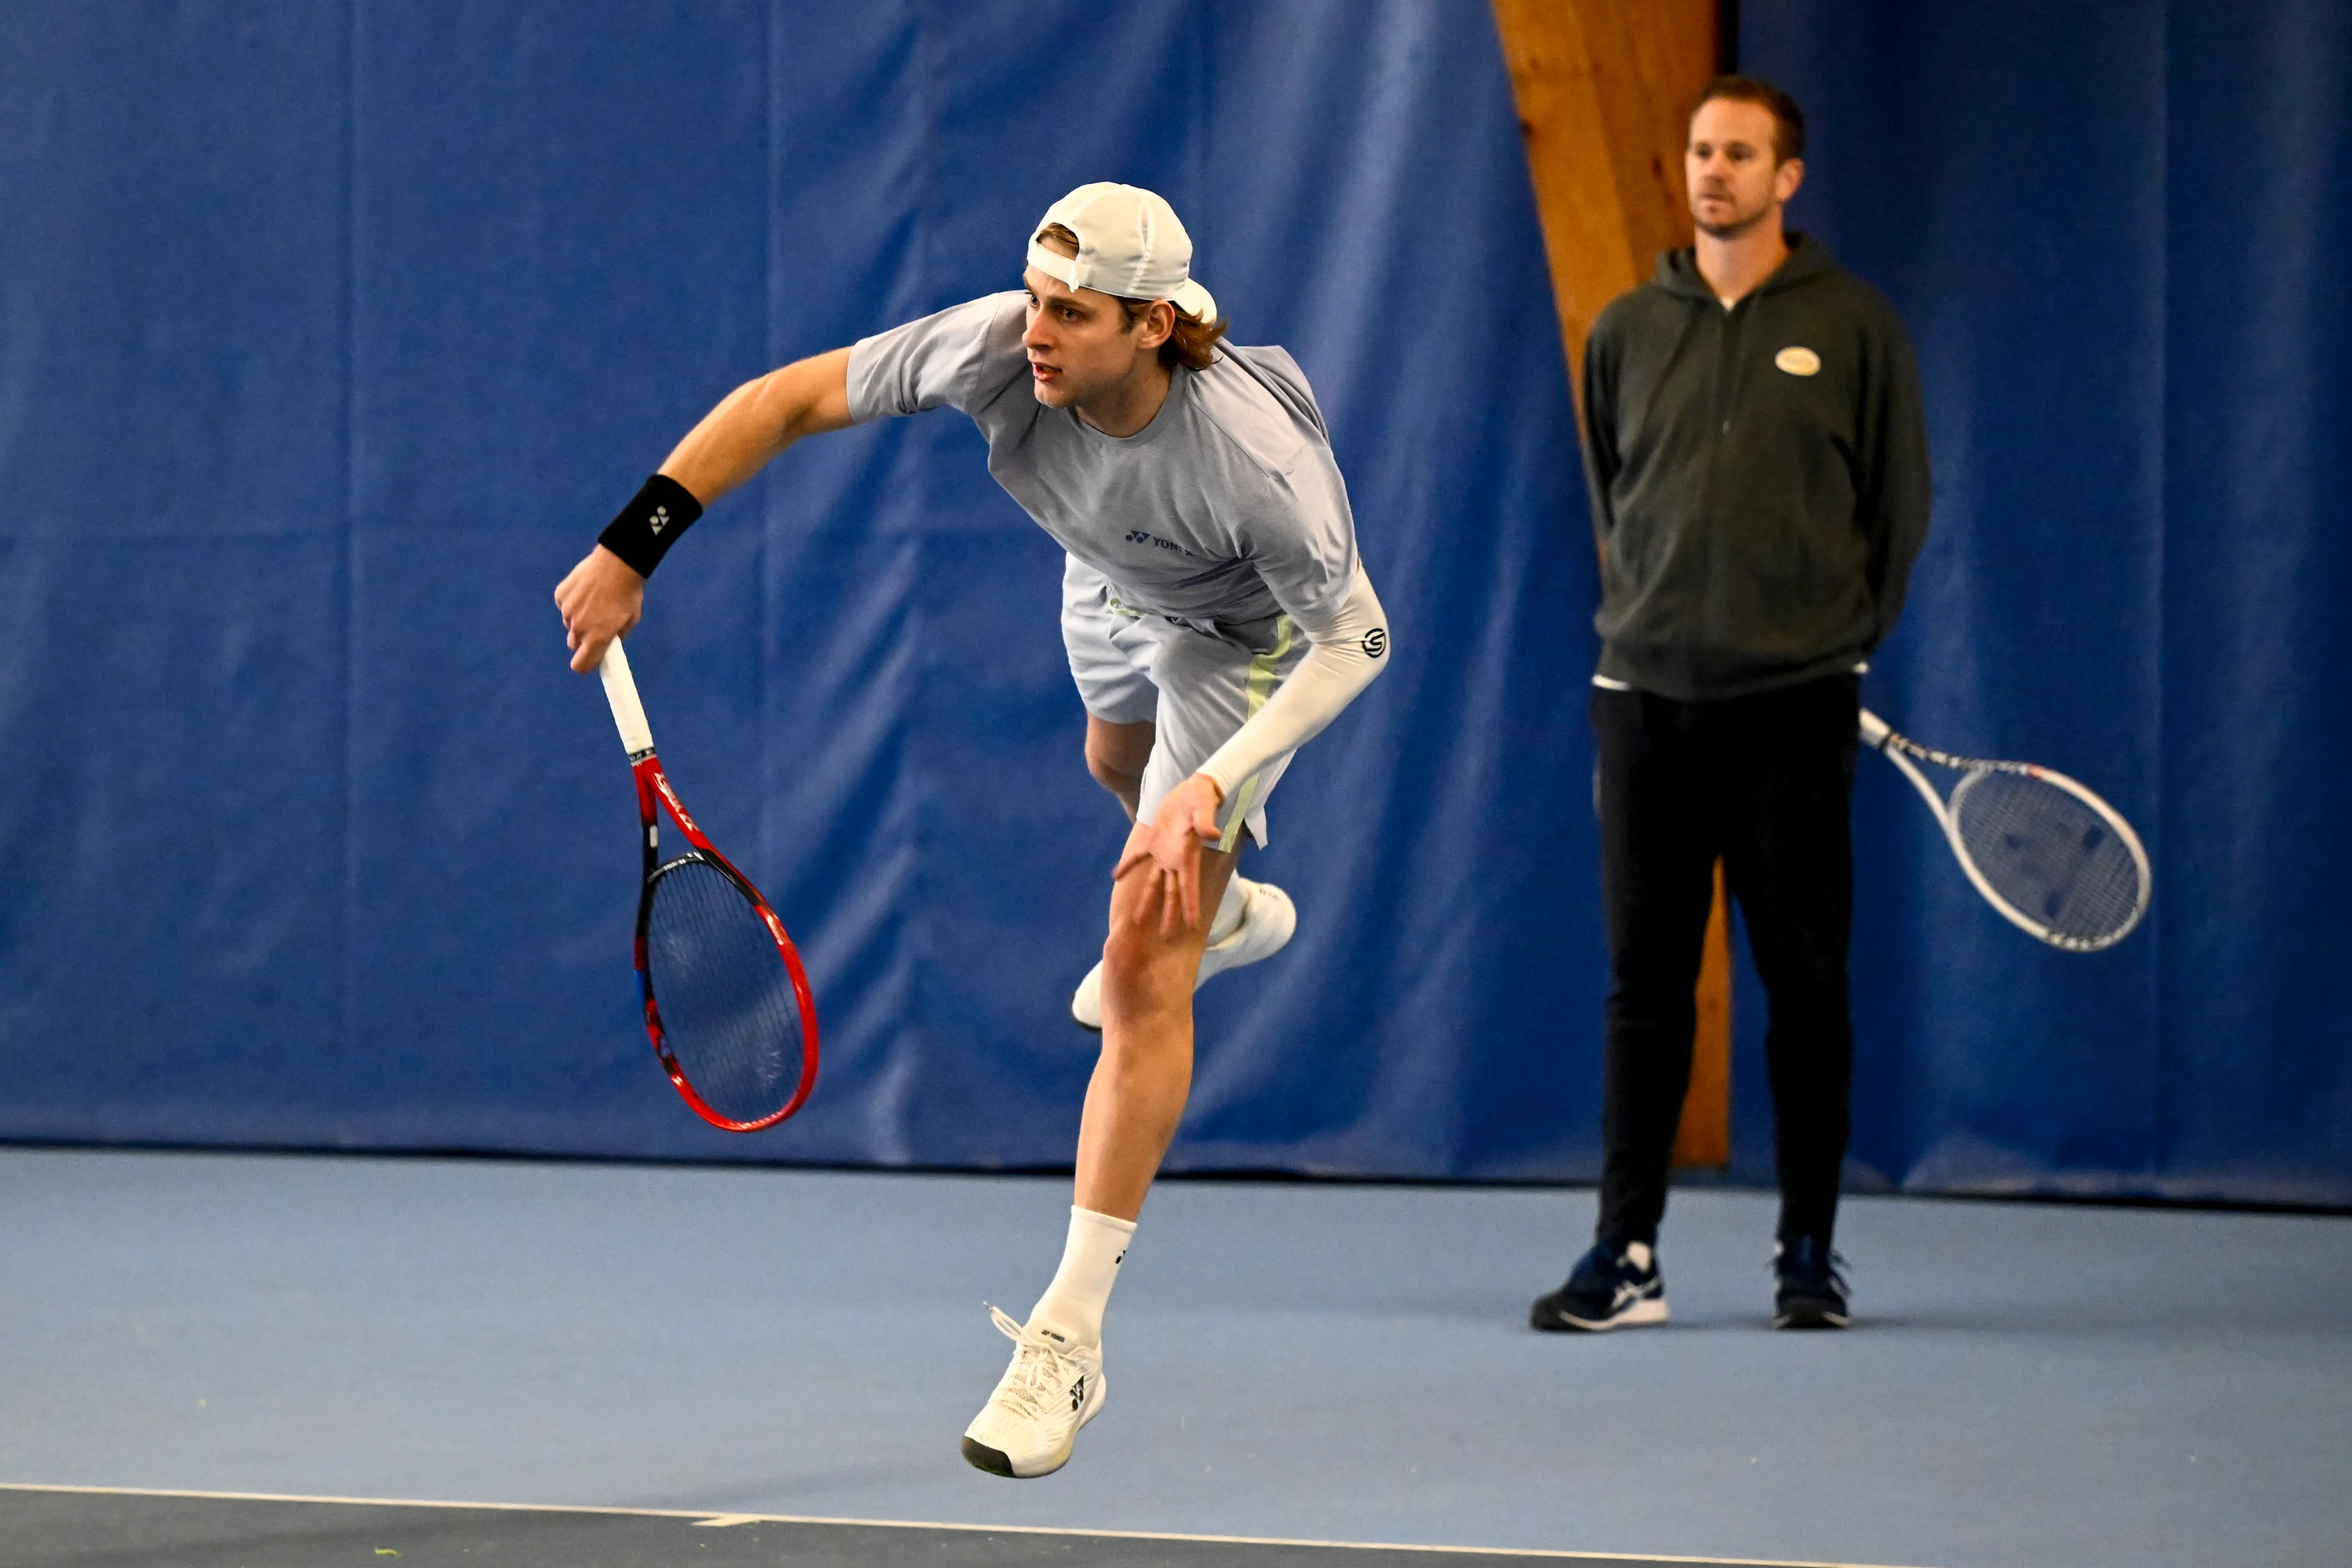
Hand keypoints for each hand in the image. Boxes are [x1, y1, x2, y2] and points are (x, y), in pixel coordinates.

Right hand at [553, 545, 645, 671]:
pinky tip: (586, 591)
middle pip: (574, 644)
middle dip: (583, 640)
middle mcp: (578, 627)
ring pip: (569, 623)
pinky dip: (573, 602)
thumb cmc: (628, 593)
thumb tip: (608, 646)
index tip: (591, 659)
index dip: (585, 664)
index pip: (580, 665)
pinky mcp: (560, 595)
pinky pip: (564, 606)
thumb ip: (616, 637)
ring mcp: (567, 610)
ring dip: (579, 619)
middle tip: (596, 626)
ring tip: (594, 602)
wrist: (618, 562)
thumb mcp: (631, 620)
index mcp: (597, 637)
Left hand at [1113, 773, 1225, 935]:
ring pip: (1154, 883)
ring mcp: (1164, 852)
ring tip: (1135, 920)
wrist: (1196, 786)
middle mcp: (1176, 860)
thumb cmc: (1203, 796)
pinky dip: (1127, 866)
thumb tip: (1211, 833)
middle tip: (1166, 937)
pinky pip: (1138, 857)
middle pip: (1172, 893)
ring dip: (1146, 900)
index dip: (1191, 906)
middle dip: (1170, 915)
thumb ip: (1206, 820)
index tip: (1193, 926)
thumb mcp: (1204, 806)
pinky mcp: (1154, 841)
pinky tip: (1115, 876)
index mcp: (1188, 856)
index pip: (1189, 887)